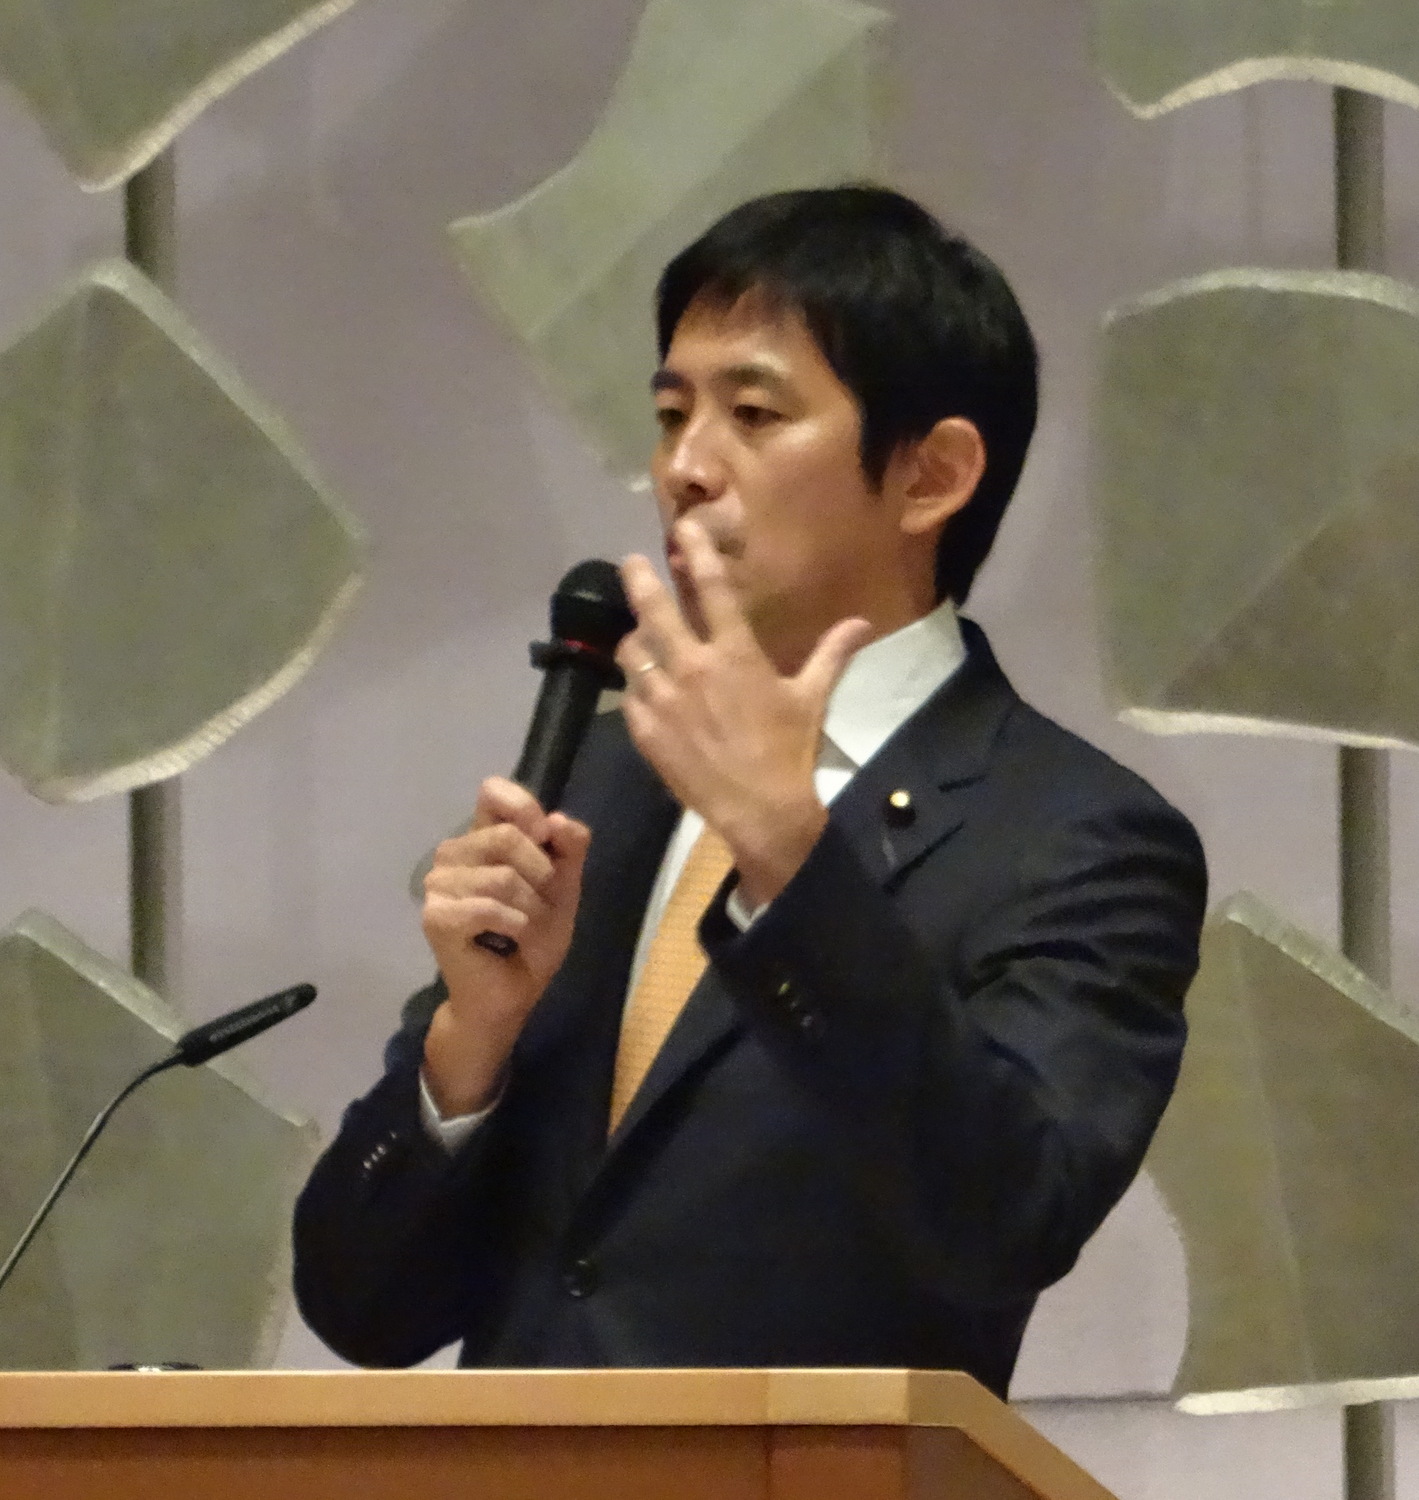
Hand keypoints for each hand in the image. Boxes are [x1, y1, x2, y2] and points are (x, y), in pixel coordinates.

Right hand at [420, 776, 589, 1114]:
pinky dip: (513, 926)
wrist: (511, 997)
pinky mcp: (436, 917)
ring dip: (530, 911)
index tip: (544, 836)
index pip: (492, 791)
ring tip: (525, 931)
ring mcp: (439, 885)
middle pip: (507, 835)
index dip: (523, 807)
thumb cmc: (532, 941)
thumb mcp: (564, 889)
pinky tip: (509, 940)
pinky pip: (488, 907)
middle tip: (539, 909)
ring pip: (502, 877)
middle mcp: (454, 854)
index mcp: (483, 838)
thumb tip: (557, 820)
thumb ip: (569, 849)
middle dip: (541, 878)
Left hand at [617, 518, 870, 908]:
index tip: (681, 528)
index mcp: (735, 653)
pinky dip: (635, 685)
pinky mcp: (646, 730)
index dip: (694, 552)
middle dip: (639, 579)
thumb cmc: (790, 750)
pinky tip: (642, 687)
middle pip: (652, 609)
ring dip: (636, 638)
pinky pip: (629, 694)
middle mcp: (693, 667)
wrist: (761, 810)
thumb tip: (862, 624)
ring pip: (633, 650)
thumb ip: (831, 654)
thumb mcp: (811, 697)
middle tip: (631, 565)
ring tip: (639, 636)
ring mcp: (663, 699)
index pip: (710, 588)